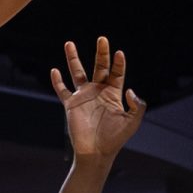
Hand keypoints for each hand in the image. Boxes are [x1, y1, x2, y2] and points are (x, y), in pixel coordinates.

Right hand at [50, 37, 146, 159]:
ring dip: (73, 58)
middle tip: (102, 39)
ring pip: (77, 72)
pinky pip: (62, 90)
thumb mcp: (132, 122)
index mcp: (113, 94)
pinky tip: (54, 71)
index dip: (118, 63)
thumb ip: (137, 106)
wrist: (97, 153)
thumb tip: (129, 90)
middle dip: (101, 53)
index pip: (116, 73)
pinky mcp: (71, 104)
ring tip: (69, 43)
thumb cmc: (115, 139)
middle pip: (99, 67)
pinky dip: (57, 81)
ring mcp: (84, 96)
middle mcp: (98, 91)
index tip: (119, 53)